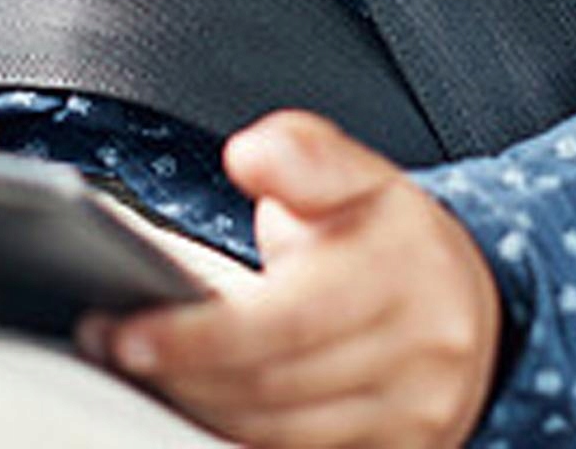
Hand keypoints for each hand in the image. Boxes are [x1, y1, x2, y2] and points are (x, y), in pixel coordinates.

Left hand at [78, 110, 504, 448]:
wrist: (469, 297)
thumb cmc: (388, 229)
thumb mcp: (351, 168)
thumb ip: (298, 153)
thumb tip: (248, 157)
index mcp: (395, 276)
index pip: (283, 322)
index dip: (197, 335)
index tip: (126, 332)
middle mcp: (412, 358)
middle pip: (270, 386)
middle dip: (176, 369)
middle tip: (106, 339)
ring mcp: (408, 420)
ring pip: (278, 433)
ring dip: (196, 405)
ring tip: (134, 363)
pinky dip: (236, 434)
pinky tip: (191, 403)